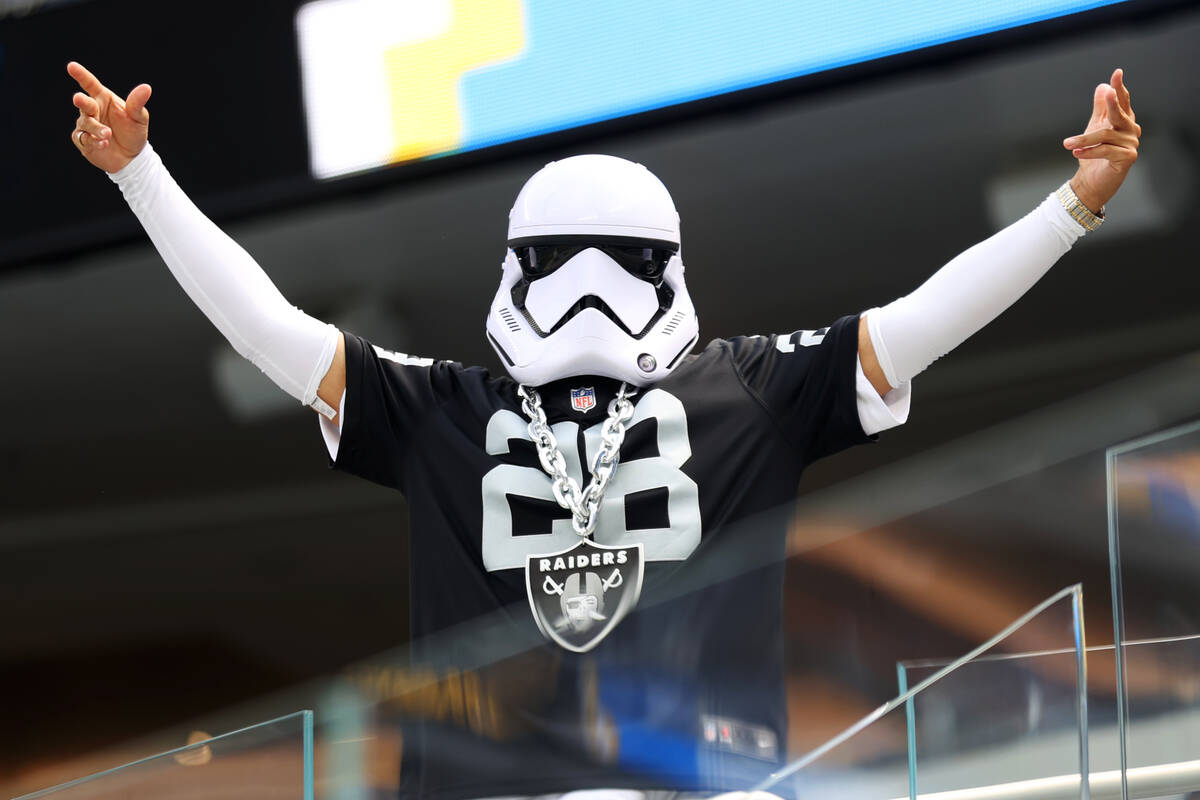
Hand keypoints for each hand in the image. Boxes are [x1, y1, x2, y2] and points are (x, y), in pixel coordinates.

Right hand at [67, 61, 151, 172]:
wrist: (132, 157)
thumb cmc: (134, 132)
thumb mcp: (139, 118)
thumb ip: (137, 103)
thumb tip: (146, 87)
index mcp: (104, 99)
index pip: (91, 85)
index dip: (81, 75)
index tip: (71, 66)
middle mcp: (93, 110)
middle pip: (83, 103)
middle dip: (81, 101)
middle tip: (79, 99)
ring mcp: (86, 125)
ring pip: (85, 123)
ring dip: (96, 128)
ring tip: (108, 134)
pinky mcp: (84, 141)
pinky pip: (84, 139)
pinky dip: (93, 141)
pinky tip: (103, 143)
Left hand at [1062, 68, 1140, 213]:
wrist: (1091, 182)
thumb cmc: (1093, 156)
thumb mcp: (1093, 129)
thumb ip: (1100, 110)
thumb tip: (1102, 87)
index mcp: (1124, 121)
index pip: (1123, 102)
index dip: (1120, 88)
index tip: (1117, 72)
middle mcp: (1131, 131)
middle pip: (1119, 114)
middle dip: (1112, 103)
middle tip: (1107, 91)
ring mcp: (1131, 144)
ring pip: (1106, 135)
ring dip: (1084, 139)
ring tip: (1067, 144)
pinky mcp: (1128, 158)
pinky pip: (1106, 150)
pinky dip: (1089, 151)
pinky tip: (1075, 153)